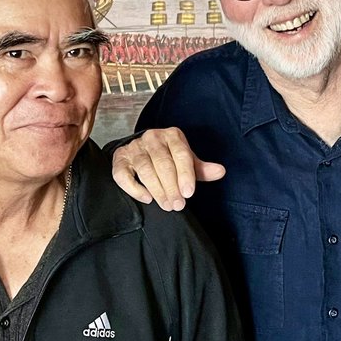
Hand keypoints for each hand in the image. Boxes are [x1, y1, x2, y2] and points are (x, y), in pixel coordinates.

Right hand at [111, 128, 225, 210]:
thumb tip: (220, 172)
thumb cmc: (169, 157)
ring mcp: (134, 147)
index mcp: (172, 135)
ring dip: (157, 189)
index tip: (188, 193)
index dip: (185, 174)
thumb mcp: (187, 161)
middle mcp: (152, 138)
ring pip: (144, 169)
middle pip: (162, 163)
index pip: (181, 154)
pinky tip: (147, 198)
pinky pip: (123, 174)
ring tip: (167, 204)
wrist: (143, 150)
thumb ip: (202, 169)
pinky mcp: (119, 158)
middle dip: (171, 186)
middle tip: (178, 205)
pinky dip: (134, 188)